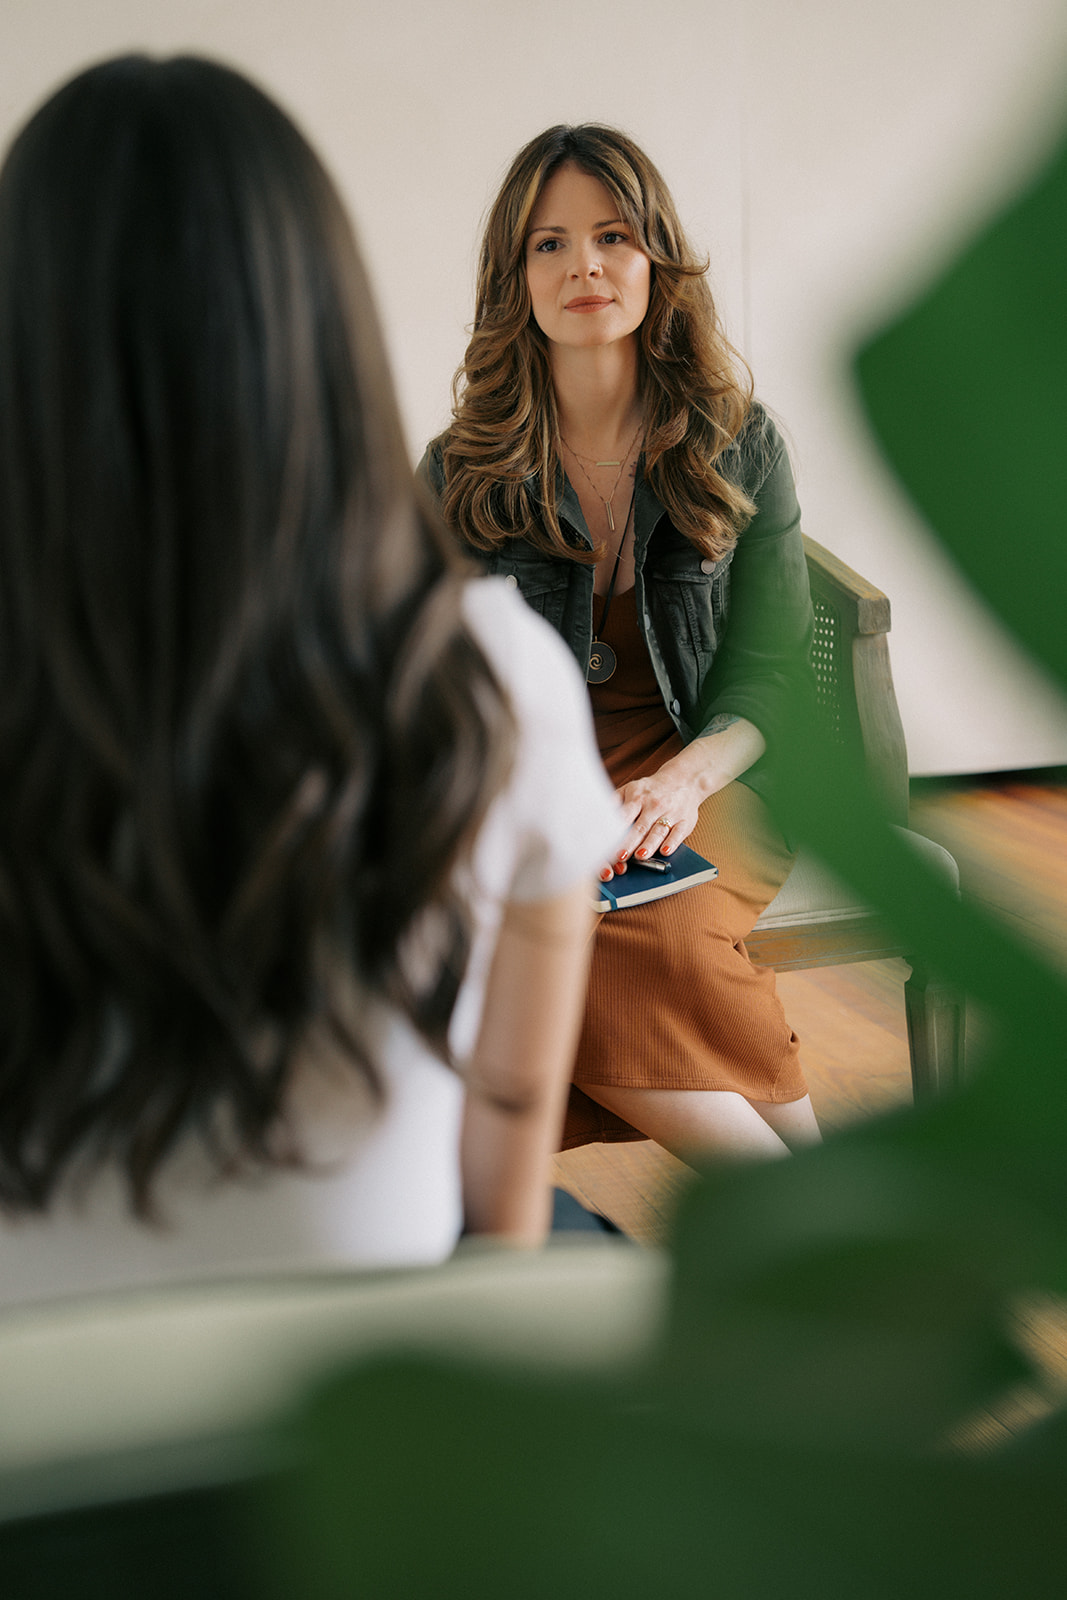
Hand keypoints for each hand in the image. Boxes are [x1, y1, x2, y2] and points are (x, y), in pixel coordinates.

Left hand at [597, 717, 766, 879]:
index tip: (605, 844)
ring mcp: (671, 813)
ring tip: (640, 855)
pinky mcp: (685, 821)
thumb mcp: (631, 789)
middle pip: (640, 827)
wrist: (683, 780)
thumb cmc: (651, 790)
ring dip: (649, 844)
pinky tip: (665, 851)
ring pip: (658, 831)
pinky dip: (672, 842)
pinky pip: (679, 833)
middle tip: (619, 856)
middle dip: (629, 842)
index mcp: (638, 798)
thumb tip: (597, 815)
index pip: (624, 816)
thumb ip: (615, 802)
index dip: (614, 831)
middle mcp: (654, 805)